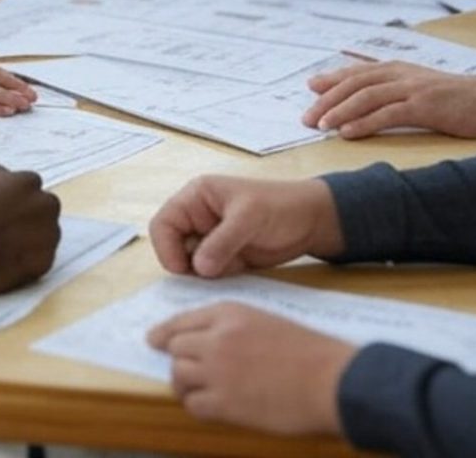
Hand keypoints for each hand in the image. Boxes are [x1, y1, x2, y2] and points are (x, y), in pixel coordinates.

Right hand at [0, 164, 60, 293]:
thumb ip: (2, 178)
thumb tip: (9, 182)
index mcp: (29, 181)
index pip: (31, 189)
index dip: (17, 202)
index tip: (5, 213)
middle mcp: (45, 203)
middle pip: (45, 210)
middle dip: (30, 218)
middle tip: (7, 232)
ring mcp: (48, 233)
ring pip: (46, 235)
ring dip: (32, 240)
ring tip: (4, 249)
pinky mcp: (44, 260)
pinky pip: (41, 260)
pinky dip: (28, 262)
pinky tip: (7, 263)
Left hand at [147, 302, 353, 435]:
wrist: (329, 380)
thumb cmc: (307, 351)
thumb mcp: (264, 321)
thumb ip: (231, 327)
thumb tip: (205, 342)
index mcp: (228, 313)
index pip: (181, 320)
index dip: (165, 332)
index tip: (153, 339)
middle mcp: (216, 338)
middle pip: (175, 347)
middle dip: (177, 359)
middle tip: (185, 370)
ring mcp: (218, 371)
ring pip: (178, 374)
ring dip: (185, 383)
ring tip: (198, 390)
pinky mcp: (224, 403)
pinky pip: (193, 404)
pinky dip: (197, 405)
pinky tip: (211, 405)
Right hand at [148, 175, 343, 277]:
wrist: (312, 222)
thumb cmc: (279, 206)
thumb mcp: (250, 217)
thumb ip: (222, 241)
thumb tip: (197, 267)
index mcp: (196, 197)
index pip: (163, 224)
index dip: (166, 247)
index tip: (184, 268)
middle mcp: (197, 217)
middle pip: (172, 246)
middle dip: (187, 263)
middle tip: (210, 272)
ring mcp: (210, 239)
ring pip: (189, 263)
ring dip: (203, 273)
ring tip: (232, 265)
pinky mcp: (224, 257)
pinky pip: (208, 273)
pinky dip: (217, 279)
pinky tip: (239, 269)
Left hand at [305, 61, 475, 137]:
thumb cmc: (454, 99)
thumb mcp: (417, 87)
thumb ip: (388, 88)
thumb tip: (358, 96)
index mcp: (396, 69)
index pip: (355, 73)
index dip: (331, 80)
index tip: (309, 89)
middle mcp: (400, 75)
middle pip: (354, 84)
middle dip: (327, 100)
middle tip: (306, 117)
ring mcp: (412, 90)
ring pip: (366, 97)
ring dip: (340, 111)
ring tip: (321, 125)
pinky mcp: (425, 107)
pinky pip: (388, 114)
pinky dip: (365, 123)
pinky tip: (349, 133)